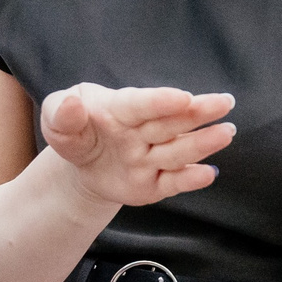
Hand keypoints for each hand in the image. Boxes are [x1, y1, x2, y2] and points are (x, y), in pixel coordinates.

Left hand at [38, 84, 234, 207]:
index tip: (183, 97)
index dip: (161, 101)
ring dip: (202, 143)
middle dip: (199, 112)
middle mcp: (142, 131)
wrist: (79, 163)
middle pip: (172, 121)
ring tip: (226, 133)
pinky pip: (173, 182)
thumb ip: (60, 112)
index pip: (141, 103)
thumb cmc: (73, 129)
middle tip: (225, 102)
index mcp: (120, 108)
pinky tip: (208, 174)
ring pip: (178, 150)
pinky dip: (190, 180)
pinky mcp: (155, 184)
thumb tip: (71, 106)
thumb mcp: (55, 117)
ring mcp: (150, 157)